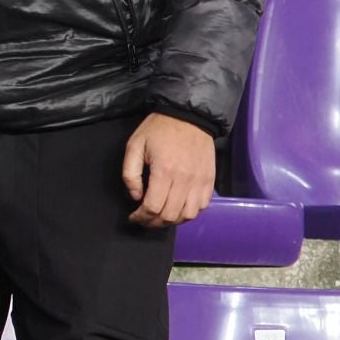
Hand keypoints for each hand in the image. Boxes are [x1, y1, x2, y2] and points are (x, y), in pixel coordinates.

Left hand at [122, 113, 214, 227]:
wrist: (189, 116)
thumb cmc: (159, 129)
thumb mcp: (134, 145)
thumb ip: (130, 174)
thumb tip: (136, 196)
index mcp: (164, 171)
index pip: (153, 207)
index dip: (141, 217)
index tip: (134, 217)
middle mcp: (185, 180)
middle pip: (170, 215)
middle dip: (153, 223)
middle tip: (144, 219)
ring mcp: (200, 181)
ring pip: (188, 215)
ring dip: (172, 221)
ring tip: (160, 216)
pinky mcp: (209, 180)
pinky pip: (202, 207)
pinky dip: (190, 213)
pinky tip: (178, 208)